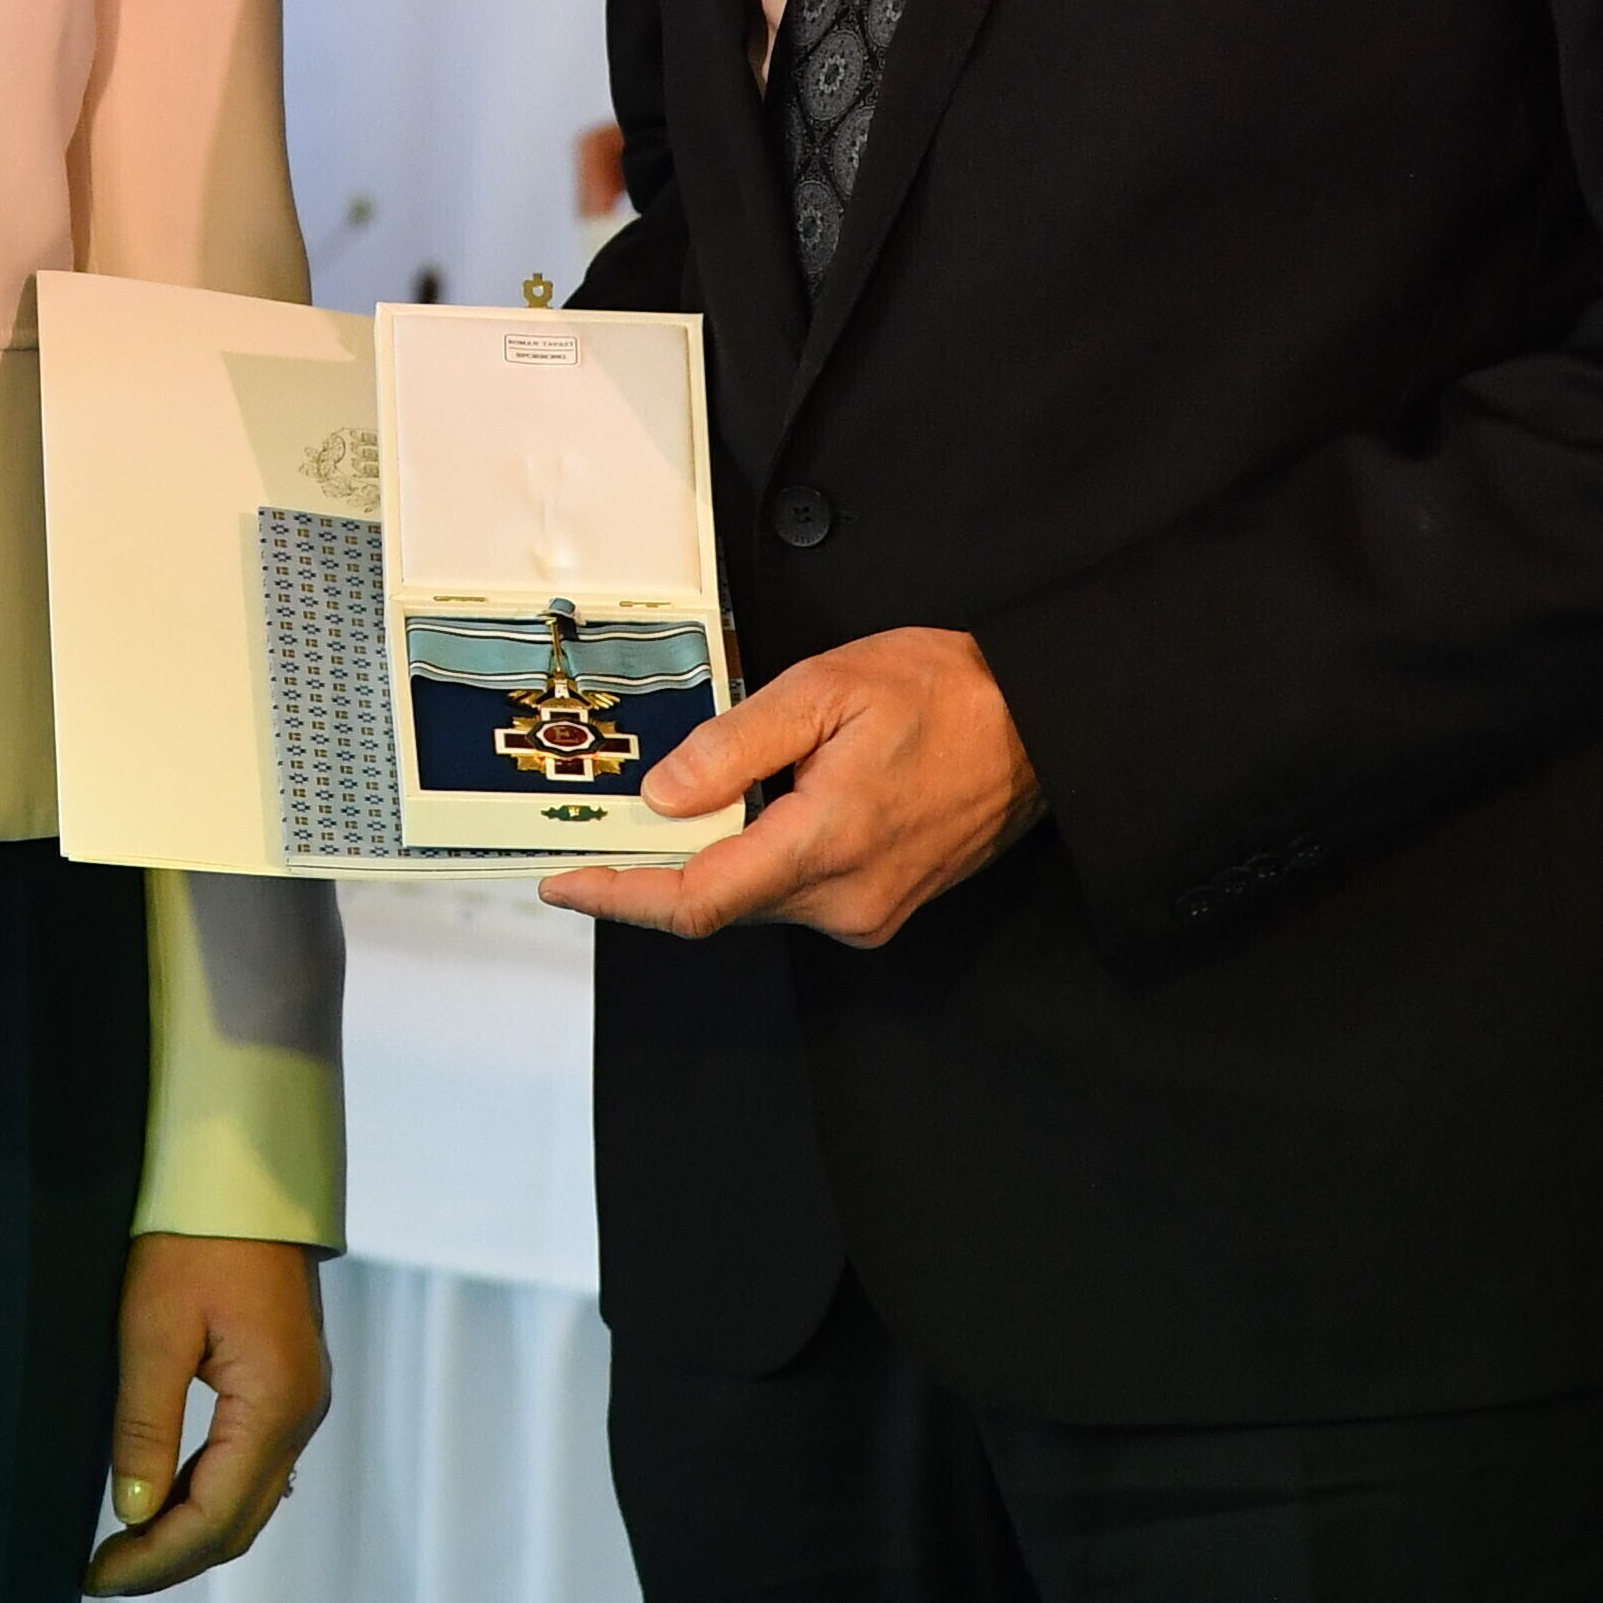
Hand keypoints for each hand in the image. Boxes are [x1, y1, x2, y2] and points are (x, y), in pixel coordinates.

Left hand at [85, 1230, 329, 1595]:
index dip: (154, 1559)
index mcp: (275, 1405)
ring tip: (121, 1547)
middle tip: (100, 1575)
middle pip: (238, 1523)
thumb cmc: (195, 1236)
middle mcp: (302, 1414)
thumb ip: (145, 1425)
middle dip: (169, 1559)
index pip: (214, 1518)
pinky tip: (161, 1500)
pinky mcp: (287, 1385)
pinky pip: (251, 1466)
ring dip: (188, 1532)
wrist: (244, 1172)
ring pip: (248, 1501)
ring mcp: (301, 1401)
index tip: (95, 1576)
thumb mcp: (153, 1326)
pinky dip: (206, 1496)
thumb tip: (132, 1513)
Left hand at [540, 623, 1041, 947]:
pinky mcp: (881, 909)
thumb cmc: (941, 694)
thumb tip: (662, 796)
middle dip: (650, 870)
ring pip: (754, 900)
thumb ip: (736, 747)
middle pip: (716, 904)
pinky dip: (753, 862)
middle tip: (595, 830)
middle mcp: (846, 901)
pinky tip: (747, 815)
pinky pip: (793, 894)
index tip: (562, 882)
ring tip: (669, 811)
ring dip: (705, 862)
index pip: (696, 899)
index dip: (619, 896)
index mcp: (826, 844)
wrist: (1040, 726)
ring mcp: (868, 913)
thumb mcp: (824, 690)